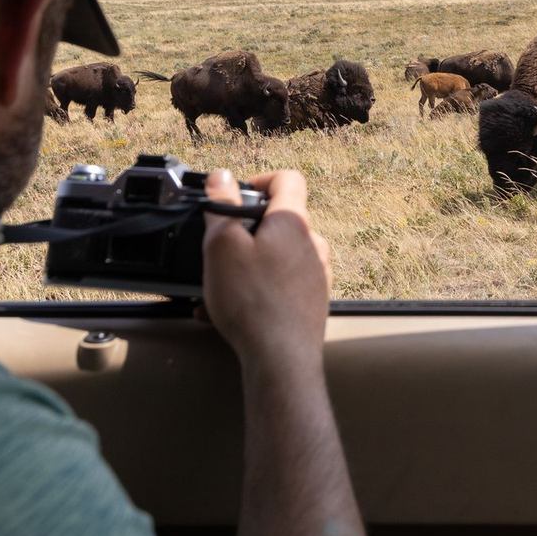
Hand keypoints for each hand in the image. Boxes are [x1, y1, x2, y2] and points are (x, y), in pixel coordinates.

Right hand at [201, 168, 331, 376]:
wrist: (281, 358)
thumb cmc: (252, 300)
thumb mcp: (222, 246)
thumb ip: (221, 207)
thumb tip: (221, 177)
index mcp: (294, 222)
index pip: (288, 179)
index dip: (260, 179)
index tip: (237, 195)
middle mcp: (313, 244)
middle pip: (280, 221)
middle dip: (248, 230)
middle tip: (221, 247)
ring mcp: (316, 274)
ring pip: (277, 257)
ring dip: (248, 265)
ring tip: (219, 288)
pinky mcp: (312, 301)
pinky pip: (281, 285)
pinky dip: (257, 290)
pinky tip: (230, 312)